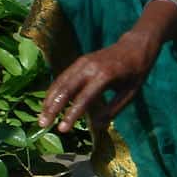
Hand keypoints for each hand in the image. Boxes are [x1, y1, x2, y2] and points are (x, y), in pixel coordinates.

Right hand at [38, 32, 156, 132]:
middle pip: (65, 89)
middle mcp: (89, 68)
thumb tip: (97, 126)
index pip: (84, 99)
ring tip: (41, 117)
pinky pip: (62, 77)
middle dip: (52, 108)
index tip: (62, 129)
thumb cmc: (135, 74)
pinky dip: (53, 91)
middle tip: (42, 124)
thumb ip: (113, 109)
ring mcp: (81, 62)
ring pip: (60, 82)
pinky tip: (48, 104)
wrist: (134, 47)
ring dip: (48, 100)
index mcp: (104, 76)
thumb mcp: (130, 94)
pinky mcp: (78, 61)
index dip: (71, 115)